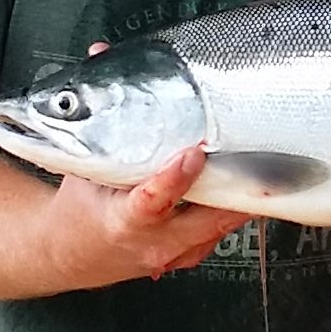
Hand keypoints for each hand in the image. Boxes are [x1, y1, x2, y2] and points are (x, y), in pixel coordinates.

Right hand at [54, 145, 247, 281]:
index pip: (153, 203)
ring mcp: (174, 256)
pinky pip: (218, 233)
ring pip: (220, 227)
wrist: (72, 254)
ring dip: (240, 199)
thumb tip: (114, 73)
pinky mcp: (188, 257)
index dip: (176, 178)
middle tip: (255, 159)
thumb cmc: (80, 212)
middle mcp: (153, 244)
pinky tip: (240, 186)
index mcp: (123, 222)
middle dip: (234, 190)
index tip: (193, 153)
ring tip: (258, 168)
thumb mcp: (86, 172)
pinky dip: (230, 209)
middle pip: (207, 220)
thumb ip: (109, 135)